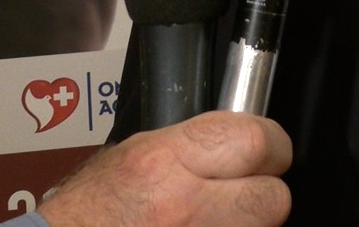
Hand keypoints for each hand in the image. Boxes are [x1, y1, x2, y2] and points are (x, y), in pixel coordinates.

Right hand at [35, 111, 292, 226]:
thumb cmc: (85, 216)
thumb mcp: (131, 157)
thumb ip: (190, 146)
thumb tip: (239, 141)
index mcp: (165, 163)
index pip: (257, 141)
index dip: (270, 145)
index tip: (266, 151)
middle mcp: (185, 209)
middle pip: (273, 198)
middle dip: (263, 196)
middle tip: (240, 196)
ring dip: (245, 226)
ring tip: (207, 223)